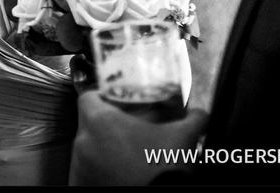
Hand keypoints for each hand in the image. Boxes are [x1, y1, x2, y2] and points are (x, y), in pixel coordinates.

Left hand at [69, 90, 208, 185]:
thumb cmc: (162, 169)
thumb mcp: (182, 139)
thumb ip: (192, 120)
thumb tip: (200, 114)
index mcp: (100, 121)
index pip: (88, 98)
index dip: (102, 98)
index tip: (117, 104)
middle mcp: (83, 141)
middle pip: (89, 124)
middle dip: (107, 127)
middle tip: (129, 133)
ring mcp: (79, 165)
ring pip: (88, 149)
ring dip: (103, 149)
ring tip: (127, 156)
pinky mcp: (81, 183)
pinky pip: (86, 171)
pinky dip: (99, 170)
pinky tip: (119, 173)